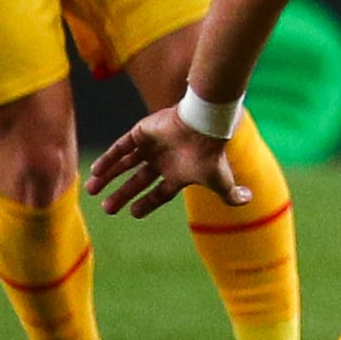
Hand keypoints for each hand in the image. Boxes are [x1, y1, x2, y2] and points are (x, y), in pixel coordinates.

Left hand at [86, 107, 246, 217]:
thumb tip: (249, 199)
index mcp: (178, 174)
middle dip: (121, 193)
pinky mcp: (141, 132)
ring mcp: (152, 145)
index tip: (132, 213)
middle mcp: (163, 160)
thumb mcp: (219, 180)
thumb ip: (230, 194)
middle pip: (138, 179)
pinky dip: (108, 159)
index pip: (159, 192)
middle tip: (106, 208)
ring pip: (125, 163)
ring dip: (108, 177)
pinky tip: (96, 172)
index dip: (146, 203)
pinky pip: (120, 147)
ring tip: (91, 190)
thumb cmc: (210, 155)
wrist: (204, 127)